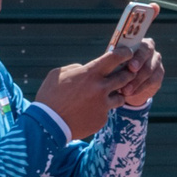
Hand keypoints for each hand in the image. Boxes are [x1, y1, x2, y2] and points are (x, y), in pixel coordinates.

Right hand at [35, 39, 164, 138]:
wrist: (49, 124)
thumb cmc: (51, 96)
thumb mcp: (59, 74)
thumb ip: (77, 69)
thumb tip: (85, 68)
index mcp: (90, 73)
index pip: (115, 58)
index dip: (125, 53)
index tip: (128, 53)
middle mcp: (101, 88)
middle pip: (125, 77)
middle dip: (128, 74)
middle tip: (128, 73)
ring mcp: (103, 105)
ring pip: (121, 97)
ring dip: (116, 95)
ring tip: (104, 95)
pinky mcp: (102, 119)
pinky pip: (107, 112)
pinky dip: (100, 110)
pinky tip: (88, 111)